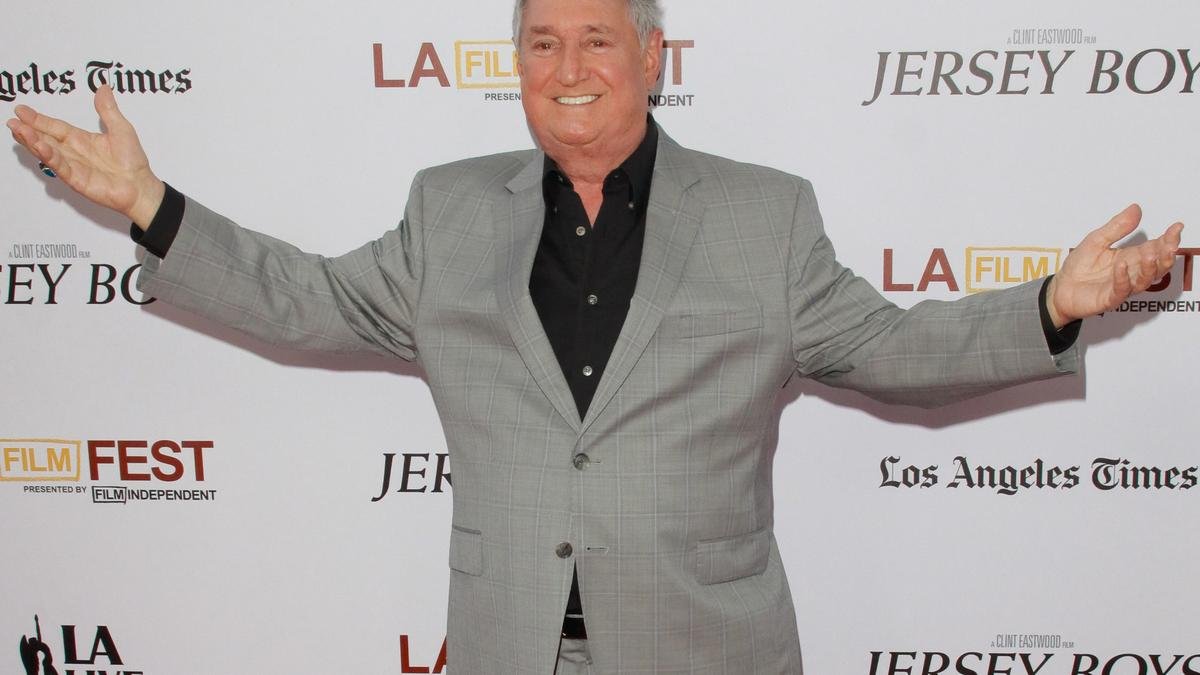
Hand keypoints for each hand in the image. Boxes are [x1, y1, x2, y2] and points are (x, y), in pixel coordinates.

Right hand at [7, 84, 163, 228]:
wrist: (142, 186)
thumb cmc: (133, 161)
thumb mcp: (121, 129)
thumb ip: (108, 110)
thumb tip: (103, 87)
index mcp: (81, 139)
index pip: (56, 127)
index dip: (39, 119)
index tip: (21, 110)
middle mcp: (74, 152)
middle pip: (46, 139)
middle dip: (28, 130)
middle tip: (12, 121)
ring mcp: (74, 167)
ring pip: (49, 152)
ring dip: (33, 142)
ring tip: (18, 131)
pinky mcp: (78, 180)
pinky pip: (61, 167)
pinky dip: (50, 157)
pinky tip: (40, 147)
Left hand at [1046, 204, 1184, 327]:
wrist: (1060, 289)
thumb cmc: (1079, 266)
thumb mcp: (1096, 240)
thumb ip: (1116, 227)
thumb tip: (1136, 208)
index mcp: (1130, 257)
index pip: (1155, 248)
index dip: (1168, 239)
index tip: (1177, 227)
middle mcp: (1131, 273)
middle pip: (1156, 265)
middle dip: (1165, 254)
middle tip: (1170, 244)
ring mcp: (1122, 287)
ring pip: (1144, 280)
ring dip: (1149, 267)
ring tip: (1150, 254)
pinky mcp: (1109, 299)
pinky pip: (1120, 290)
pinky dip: (1122, 278)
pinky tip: (1121, 266)